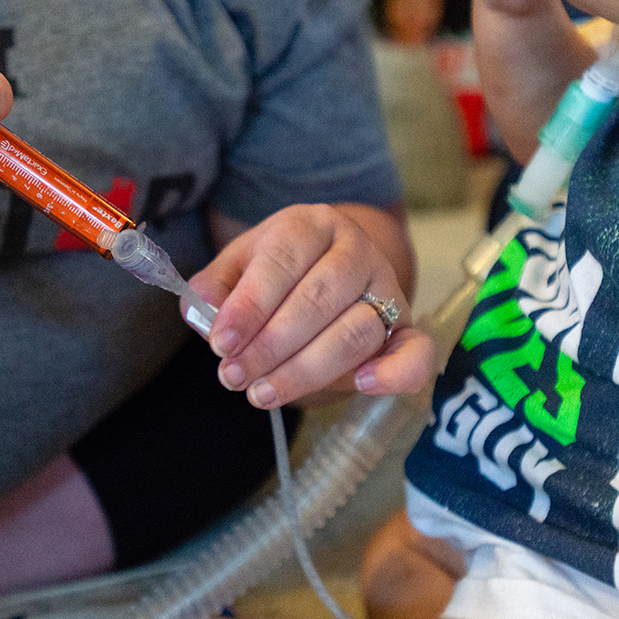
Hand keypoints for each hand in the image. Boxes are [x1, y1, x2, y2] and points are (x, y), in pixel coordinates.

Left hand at [187, 204, 434, 408]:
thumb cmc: (275, 274)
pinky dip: (395, 374)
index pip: (281, 262)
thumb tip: (202, 311)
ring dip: (305, 371)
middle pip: (318, 300)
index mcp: (309, 225)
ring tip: (262, 393)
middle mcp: (356, 250)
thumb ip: (213, 288)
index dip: (249, 307)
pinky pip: (416, 353)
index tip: (220, 344)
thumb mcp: (237, 268)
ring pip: (355, 333)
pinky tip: (359, 386)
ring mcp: (387, 289)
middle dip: (270, 346)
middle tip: (233, 377)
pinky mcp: (407, 329)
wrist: (329, 271)